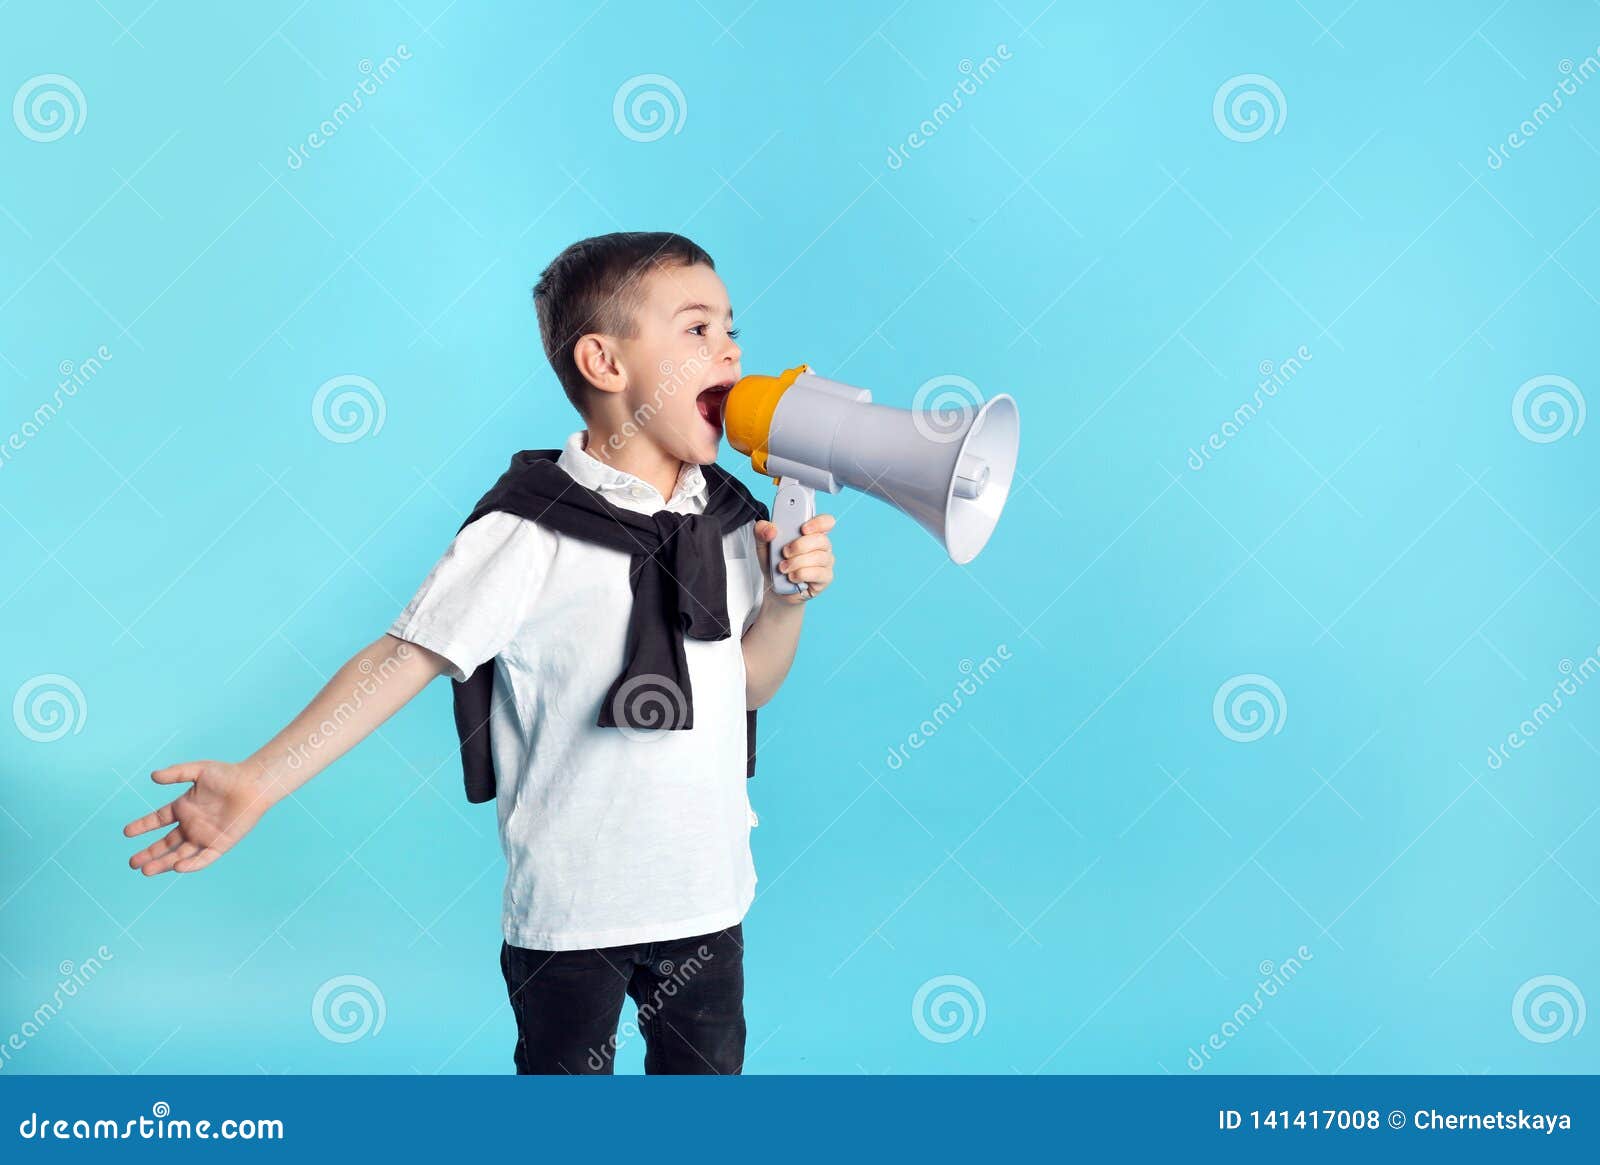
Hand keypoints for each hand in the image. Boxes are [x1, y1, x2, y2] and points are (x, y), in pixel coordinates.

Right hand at [123, 760, 277, 875]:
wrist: (253, 784)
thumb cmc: (228, 774)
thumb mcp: (198, 770)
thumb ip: (175, 773)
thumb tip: (152, 776)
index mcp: (184, 808)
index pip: (158, 820)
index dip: (142, 826)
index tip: (126, 832)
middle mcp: (192, 825)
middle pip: (166, 843)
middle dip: (149, 853)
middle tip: (132, 863)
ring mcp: (205, 836)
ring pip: (180, 854)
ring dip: (163, 863)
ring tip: (145, 870)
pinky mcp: (221, 844)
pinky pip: (203, 858)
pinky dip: (191, 864)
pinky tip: (177, 867)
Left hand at [754, 513, 836, 605]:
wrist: (775, 586)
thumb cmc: (775, 562)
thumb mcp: (764, 545)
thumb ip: (762, 531)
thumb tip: (771, 529)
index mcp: (811, 532)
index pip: (826, 521)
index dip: (818, 523)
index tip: (803, 529)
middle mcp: (822, 545)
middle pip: (821, 539)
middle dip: (800, 546)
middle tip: (785, 552)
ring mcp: (826, 562)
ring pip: (818, 557)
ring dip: (797, 562)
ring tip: (783, 568)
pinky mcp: (825, 577)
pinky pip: (818, 573)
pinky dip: (801, 574)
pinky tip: (792, 577)